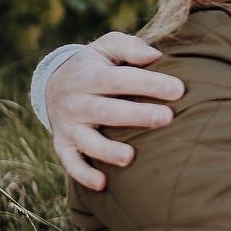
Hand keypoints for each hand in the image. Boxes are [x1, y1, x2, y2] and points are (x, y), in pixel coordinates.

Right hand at [49, 31, 185, 190]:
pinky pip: (71, 162)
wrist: (52, 83)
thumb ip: (129, 47)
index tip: (178, 89)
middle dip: (136, 115)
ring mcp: (68, 125)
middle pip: (106, 111)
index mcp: (90, 75)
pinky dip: (83, 174)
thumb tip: (155, 55)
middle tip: (167, 118)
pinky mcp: (63, 145)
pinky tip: (103, 184)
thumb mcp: (106, 47)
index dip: (148, 83)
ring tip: (131, 157)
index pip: (120, 79)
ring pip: (87, 140)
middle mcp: (77, 101)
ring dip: (108, 150)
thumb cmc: (95, 65)